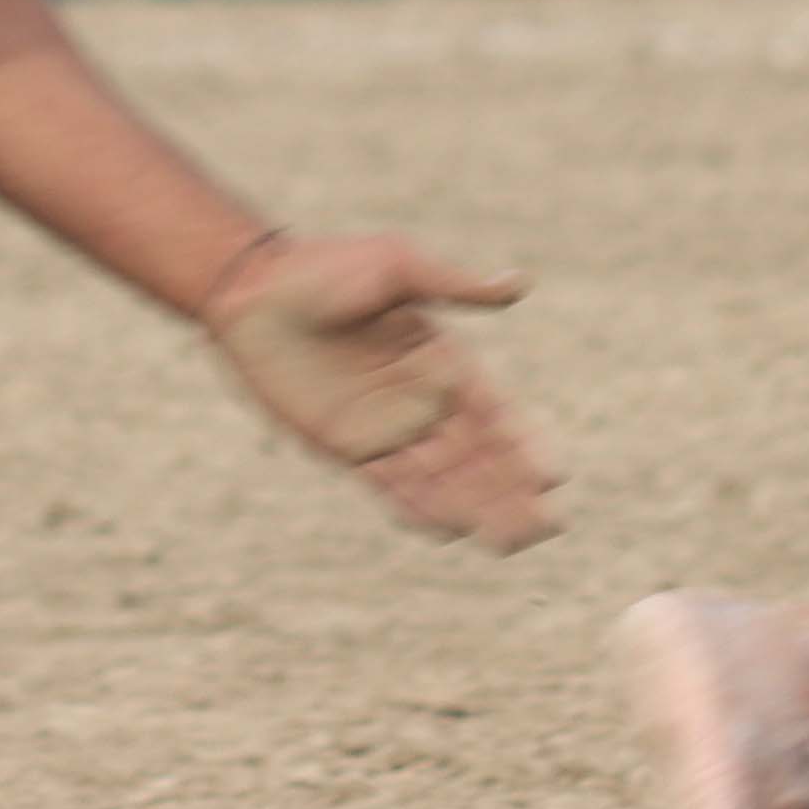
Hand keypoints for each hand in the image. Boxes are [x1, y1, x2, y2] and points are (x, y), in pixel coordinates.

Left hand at [201, 231, 555, 549]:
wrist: (254, 291)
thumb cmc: (327, 267)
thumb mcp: (397, 266)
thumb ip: (455, 284)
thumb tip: (521, 283)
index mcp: (444, 359)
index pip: (496, 411)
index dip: (526, 443)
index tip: (555, 473)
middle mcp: (423, 400)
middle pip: (480, 457)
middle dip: (514, 491)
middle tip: (549, 525)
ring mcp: (387, 427)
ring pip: (443, 479)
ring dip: (478, 509)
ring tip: (512, 542)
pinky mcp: (347, 446)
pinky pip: (392, 486)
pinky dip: (420, 509)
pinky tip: (450, 530)